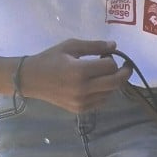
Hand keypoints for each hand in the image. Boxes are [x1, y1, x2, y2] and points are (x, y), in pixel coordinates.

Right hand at [18, 39, 132, 113]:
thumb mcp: (70, 46)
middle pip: (116, 83)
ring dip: (112, 83)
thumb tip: (115, 46)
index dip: (112, 59)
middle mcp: (83, 89)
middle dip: (124, 73)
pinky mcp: (80, 110)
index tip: (106, 54)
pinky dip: (104, 92)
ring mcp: (82, 102)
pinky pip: (101, 101)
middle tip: (125, 66)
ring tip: (104, 74)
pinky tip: (97, 84)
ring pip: (110, 93)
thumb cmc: (50, 59)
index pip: (110, 66)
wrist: (30, 79)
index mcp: (80, 71)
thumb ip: (94, 46)